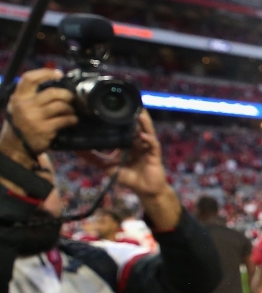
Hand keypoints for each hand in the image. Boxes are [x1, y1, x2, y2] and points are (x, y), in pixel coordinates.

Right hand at [1, 68, 76, 160]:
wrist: (16, 145)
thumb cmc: (20, 123)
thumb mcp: (18, 106)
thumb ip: (30, 96)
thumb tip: (54, 83)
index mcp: (18, 97)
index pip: (29, 79)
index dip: (45, 73)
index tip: (59, 73)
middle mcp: (25, 106)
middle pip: (52, 92)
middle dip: (66, 94)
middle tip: (71, 97)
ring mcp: (35, 118)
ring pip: (60, 106)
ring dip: (70, 108)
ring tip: (71, 111)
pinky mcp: (45, 129)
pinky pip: (65, 120)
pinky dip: (72, 119)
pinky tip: (73, 120)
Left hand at [84, 111, 181, 229]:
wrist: (145, 190)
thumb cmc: (129, 178)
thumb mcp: (107, 167)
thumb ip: (93, 158)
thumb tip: (76, 149)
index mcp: (128, 143)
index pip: (124, 127)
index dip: (120, 118)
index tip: (111, 107)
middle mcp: (138, 142)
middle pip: (136, 125)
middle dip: (134, 114)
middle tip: (127, 102)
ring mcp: (147, 147)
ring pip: (147, 131)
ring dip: (144, 122)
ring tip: (139, 112)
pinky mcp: (154, 155)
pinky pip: (152, 145)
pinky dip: (148, 139)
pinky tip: (143, 135)